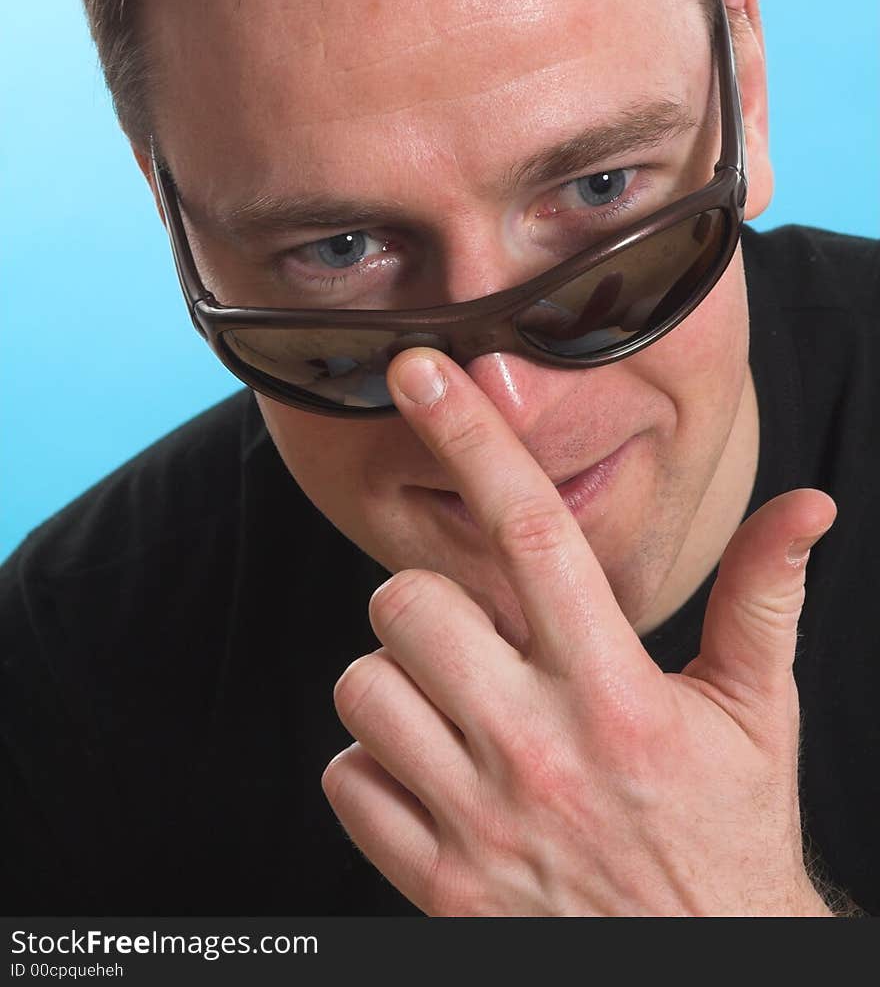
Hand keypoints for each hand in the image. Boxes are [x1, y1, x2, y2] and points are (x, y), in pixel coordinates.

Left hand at [321, 349, 835, 916]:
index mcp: (617, 691)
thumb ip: (763, 598)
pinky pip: (347, 781)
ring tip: (458, 704)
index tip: (423, 372)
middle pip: (410, 603)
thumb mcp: (755, 711)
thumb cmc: (728, 829)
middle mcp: (540, 750)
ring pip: (364, 687)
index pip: (532, 531)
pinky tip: (435, 773)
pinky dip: (373, 766)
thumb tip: (807, 506)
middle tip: (473, 631)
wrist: (710, 973)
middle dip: (426, 599)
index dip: (473, 437)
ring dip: (398, 681)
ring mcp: (481, 824)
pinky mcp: (438, 886)